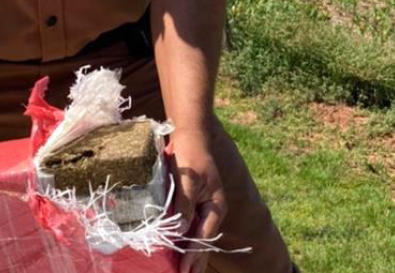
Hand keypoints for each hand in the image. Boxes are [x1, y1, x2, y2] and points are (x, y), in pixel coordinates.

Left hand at [171, 129, 226, 272]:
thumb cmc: (190, 156)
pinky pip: (191, 226)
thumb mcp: (187, 181)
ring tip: (185, 272)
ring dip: (191, 254)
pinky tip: (180, 250)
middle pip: (203, 241)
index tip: (184, 269)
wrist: (191, 135)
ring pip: (197, 236)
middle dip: (195, 261)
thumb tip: (179, 231)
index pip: (203, 236)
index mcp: (215, 207)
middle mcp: (212, 210)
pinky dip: (186, 240)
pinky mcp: (194, 203)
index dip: (193, 254)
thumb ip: (183, 206)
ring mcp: (203, 207)